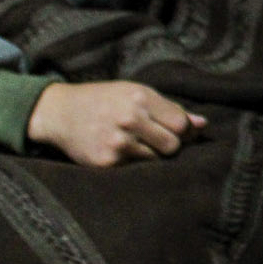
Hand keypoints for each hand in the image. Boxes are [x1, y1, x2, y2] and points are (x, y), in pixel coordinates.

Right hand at [26, 80, 205, 166]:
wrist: (59, 112)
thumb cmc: (105, 100)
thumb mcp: (136, 94)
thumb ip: (170, 109)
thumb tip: (203, 124)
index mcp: (140, 98)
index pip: (182, 125)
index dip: (184, 131)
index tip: (176, 131)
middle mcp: (129, 119)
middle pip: (173, 145)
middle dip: (169, 145)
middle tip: (154, 139)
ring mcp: (117, 143)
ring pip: (156, 160)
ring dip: (151, 155)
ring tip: (134, 144)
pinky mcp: (106, 162)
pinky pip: (135, 169)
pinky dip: (133, 164)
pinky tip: (120, 151)